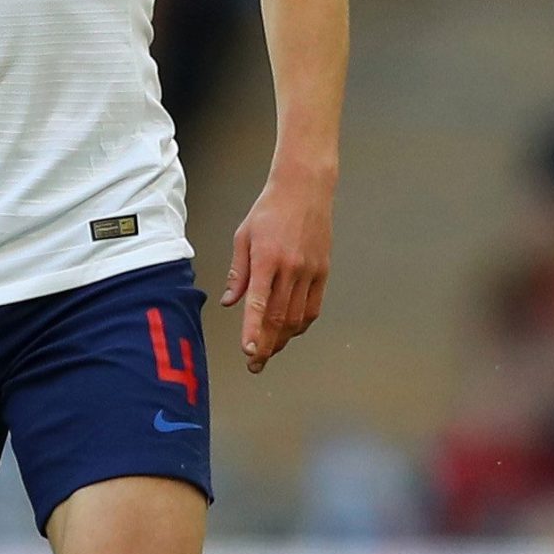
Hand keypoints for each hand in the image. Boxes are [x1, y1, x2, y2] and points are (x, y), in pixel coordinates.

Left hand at [221, 166, 333, 373]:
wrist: (305, 189)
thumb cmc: (269, 210)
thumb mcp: (243, 236)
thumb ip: (238, 272)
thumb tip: (230, 302)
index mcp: (267, 259)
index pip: (259, 303)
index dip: (253, 331)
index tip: (248, 351)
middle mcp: (291, 268)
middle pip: (278, 318)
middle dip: (265, 345)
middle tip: (254, 364)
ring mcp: (310, 271)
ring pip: (296, 318)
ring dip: (281, 340)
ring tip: (268, 352)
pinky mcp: (323, 272)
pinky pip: (312, 308)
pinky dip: (300, 325)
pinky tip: (288, 333)